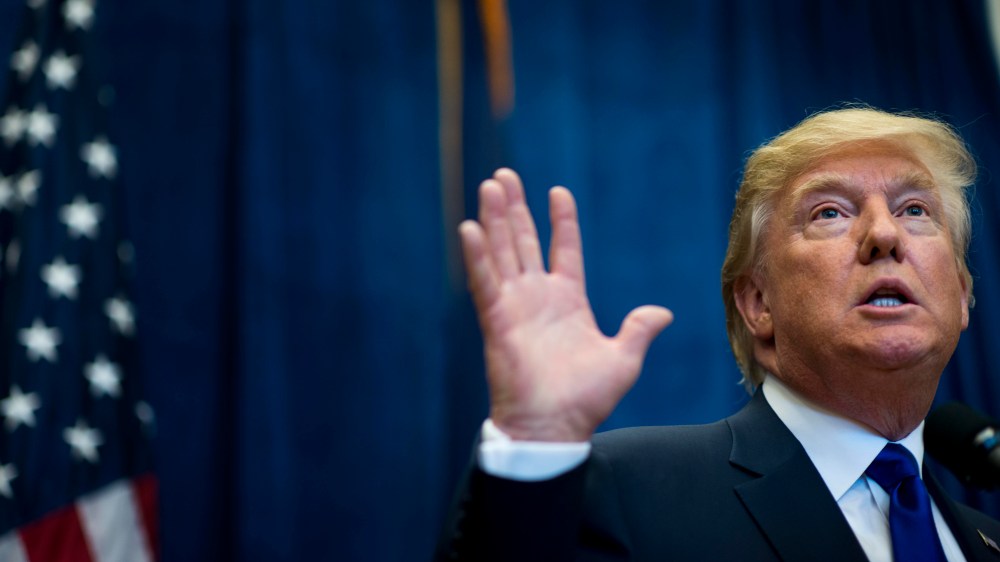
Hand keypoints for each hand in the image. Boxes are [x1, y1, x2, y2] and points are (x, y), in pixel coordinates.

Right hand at [459, 168, 672, 441]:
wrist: (555, 427)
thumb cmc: (586, 399)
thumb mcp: (623, 359)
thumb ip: (638, 329)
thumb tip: (662, 313)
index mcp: (568, 301)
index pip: (565, 249)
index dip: (562, 220)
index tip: (558, 191)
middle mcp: (538, 297)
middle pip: (524, 241)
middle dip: (515, 207)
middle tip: (504, 176)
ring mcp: (516, 306)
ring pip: (503, 252)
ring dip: (496, 219)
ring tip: (490, 185)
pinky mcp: (497, 320)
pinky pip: (486, 282)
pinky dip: (478, 255)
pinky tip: (471, 228)